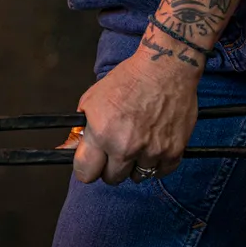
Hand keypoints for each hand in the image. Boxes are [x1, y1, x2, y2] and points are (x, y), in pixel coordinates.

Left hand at [71, 48, 200, 185]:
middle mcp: (125, 146)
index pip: (85, 173)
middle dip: (110, 166)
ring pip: (136, 177)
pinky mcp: (173, 152)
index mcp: (102, 133)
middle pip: (111, 178)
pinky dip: (156, 163)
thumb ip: (83, 127)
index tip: (90, 163)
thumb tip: (72, 148)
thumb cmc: (129, 79)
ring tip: (136, 145)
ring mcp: (151, 151)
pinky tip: (153, 145)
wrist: (165, 67)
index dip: (86, 168)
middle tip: (115, 150)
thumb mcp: (93, 98)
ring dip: (134, 165)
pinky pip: (160, 172)